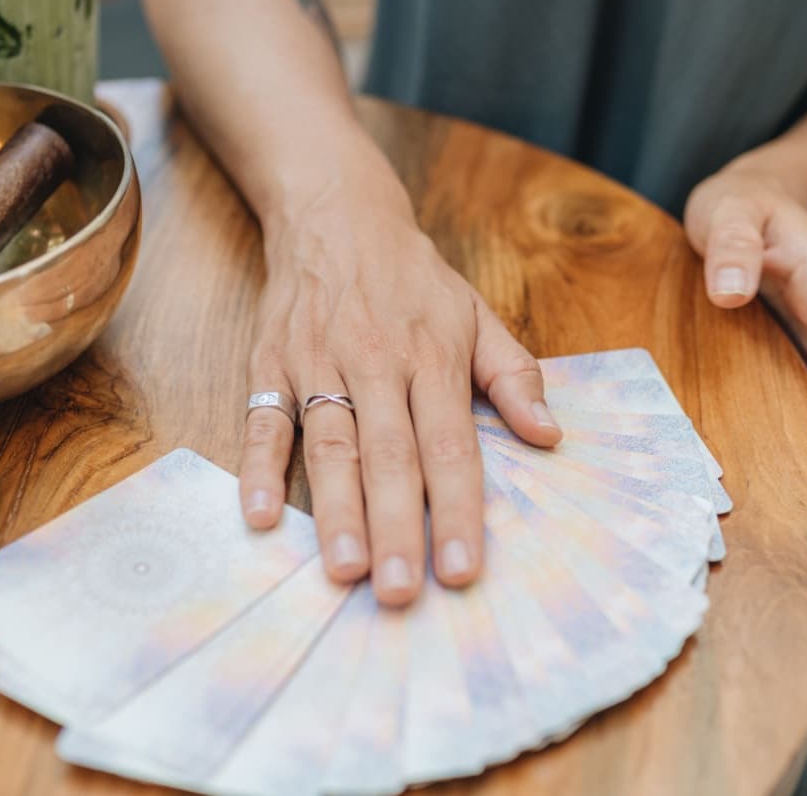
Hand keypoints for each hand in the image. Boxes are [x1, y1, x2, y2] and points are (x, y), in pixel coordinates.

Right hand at [239, 161, 561, 605]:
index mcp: (434, 356)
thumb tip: (549, 436)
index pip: (451, 446)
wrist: (335, 212)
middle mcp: (377, 363)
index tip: (462, 571)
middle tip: (400, 593)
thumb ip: (513, 376)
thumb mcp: (476, 314)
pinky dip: (257, 468)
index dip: (457, 510)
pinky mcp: (270, 363)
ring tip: (343, 572)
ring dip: (335, 510)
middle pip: (388, 456)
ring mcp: (318, 363)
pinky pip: (262, 420)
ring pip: (328, 446)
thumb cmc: (412, 278)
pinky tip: (260, 517)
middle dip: (395, 528)